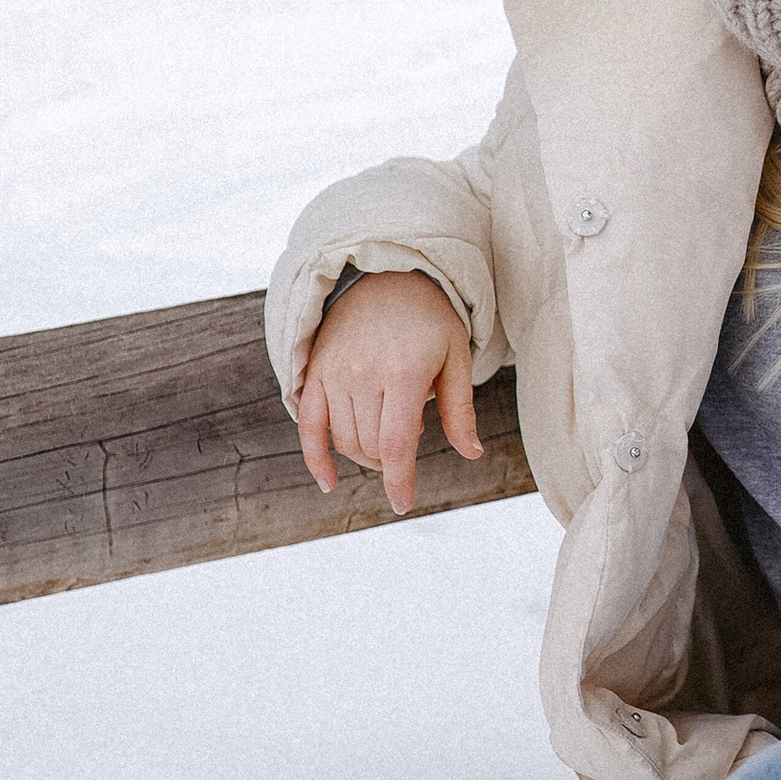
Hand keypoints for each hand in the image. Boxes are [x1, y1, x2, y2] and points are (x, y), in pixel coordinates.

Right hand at [294, 272, 479, 517]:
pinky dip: (316, 457)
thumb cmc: (430, 318)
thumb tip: (472, 454)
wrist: (384, 275)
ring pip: (345, 440)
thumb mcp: (456, 356)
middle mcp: (362, 374)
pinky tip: (329, 482)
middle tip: (409, 434)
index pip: (396, 442)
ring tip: (388, 432)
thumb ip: (460, 408)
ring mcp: (333, 373)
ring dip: (367, 455)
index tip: (403, 504)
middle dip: (391, 460)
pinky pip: (308, 425)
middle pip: (371, 446)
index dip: (400, 479)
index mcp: (403, 372)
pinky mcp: (314, 372)